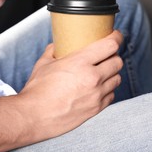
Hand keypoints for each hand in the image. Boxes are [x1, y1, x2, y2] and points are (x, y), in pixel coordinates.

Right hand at [0, 30, 122, 151]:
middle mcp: (92, 78)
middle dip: (113, 55)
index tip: (115, 35)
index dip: (116, 37)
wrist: (34, 116)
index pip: (110, 45)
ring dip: (111, 73)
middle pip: (117, 61)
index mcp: (79, 62)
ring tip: (102, 71)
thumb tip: (58, 45)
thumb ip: (53, 51)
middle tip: (106, 54)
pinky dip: (107, 89)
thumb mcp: (43, 63)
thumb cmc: (37, 89)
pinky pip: (111, 95)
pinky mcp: (96, 109)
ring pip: (117, 78)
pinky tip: (97, 87)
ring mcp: (96, 95)